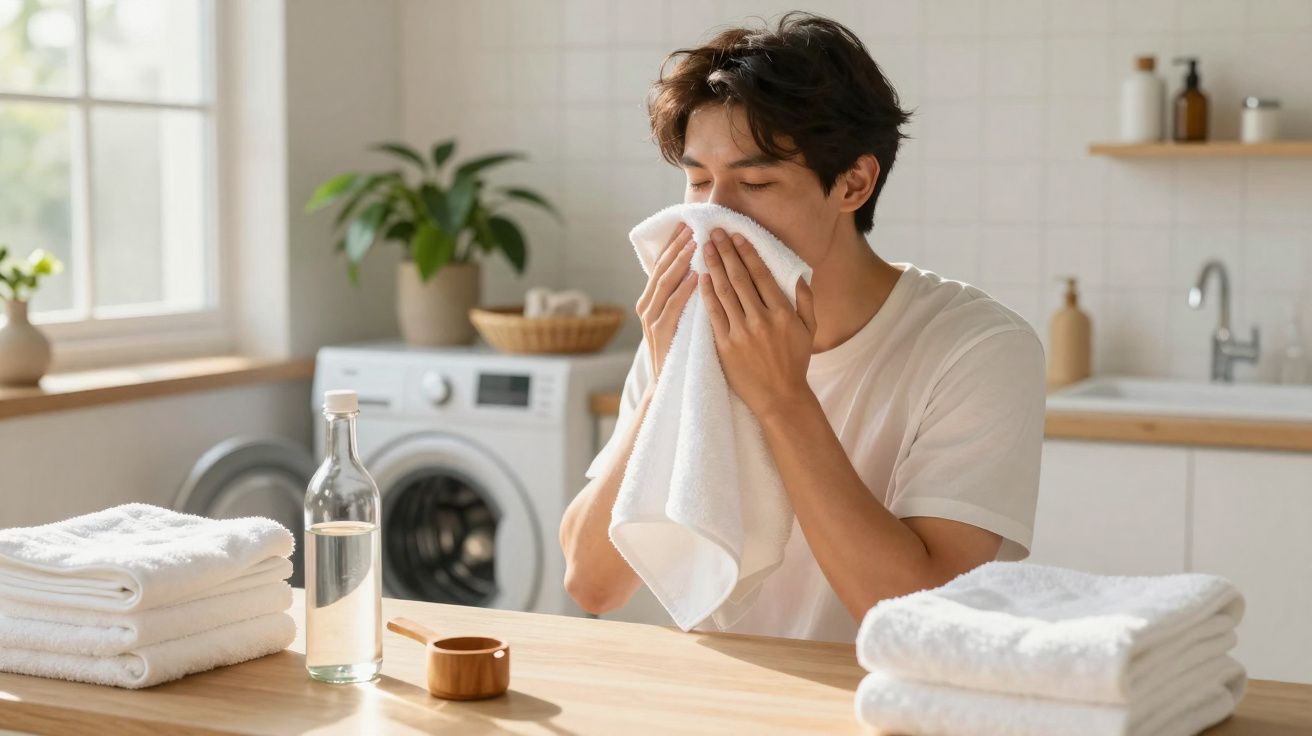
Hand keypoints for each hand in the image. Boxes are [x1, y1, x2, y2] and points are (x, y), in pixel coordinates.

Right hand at [636, 222, 696, 381]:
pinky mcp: (660, 336)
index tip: (688, 224)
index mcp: (652, 301)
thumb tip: (701, 268)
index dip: (674, 244)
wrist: (669, 389)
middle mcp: (647, 307)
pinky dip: (683, 291)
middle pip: (662, 268)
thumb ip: (684, 297)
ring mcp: (651, 322)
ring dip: (680, 262)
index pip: (663, 264)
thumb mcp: (681, 320)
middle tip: (693, 225)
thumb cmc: (681, 353)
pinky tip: (695, 277)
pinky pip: (672, 308)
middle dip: (677, 246)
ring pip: (664, 284)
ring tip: (695, 243)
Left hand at [700, 227, 817, 420]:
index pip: (761, 275)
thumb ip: (806, 300)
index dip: (747, 253)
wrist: (780, 397)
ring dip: (714, 267)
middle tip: (715, 233)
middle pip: (740, 278)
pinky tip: (700, 277)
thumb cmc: (795, 362)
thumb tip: (800, 273)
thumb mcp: (809, 330)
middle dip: (726, 253)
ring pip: (724, 293)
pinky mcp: (726, 346)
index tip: (737, 235)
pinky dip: (706, 294)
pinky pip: (714, 314)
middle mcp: (762, 320)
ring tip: (705, 248)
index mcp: (783, 313)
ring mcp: (742, 333)